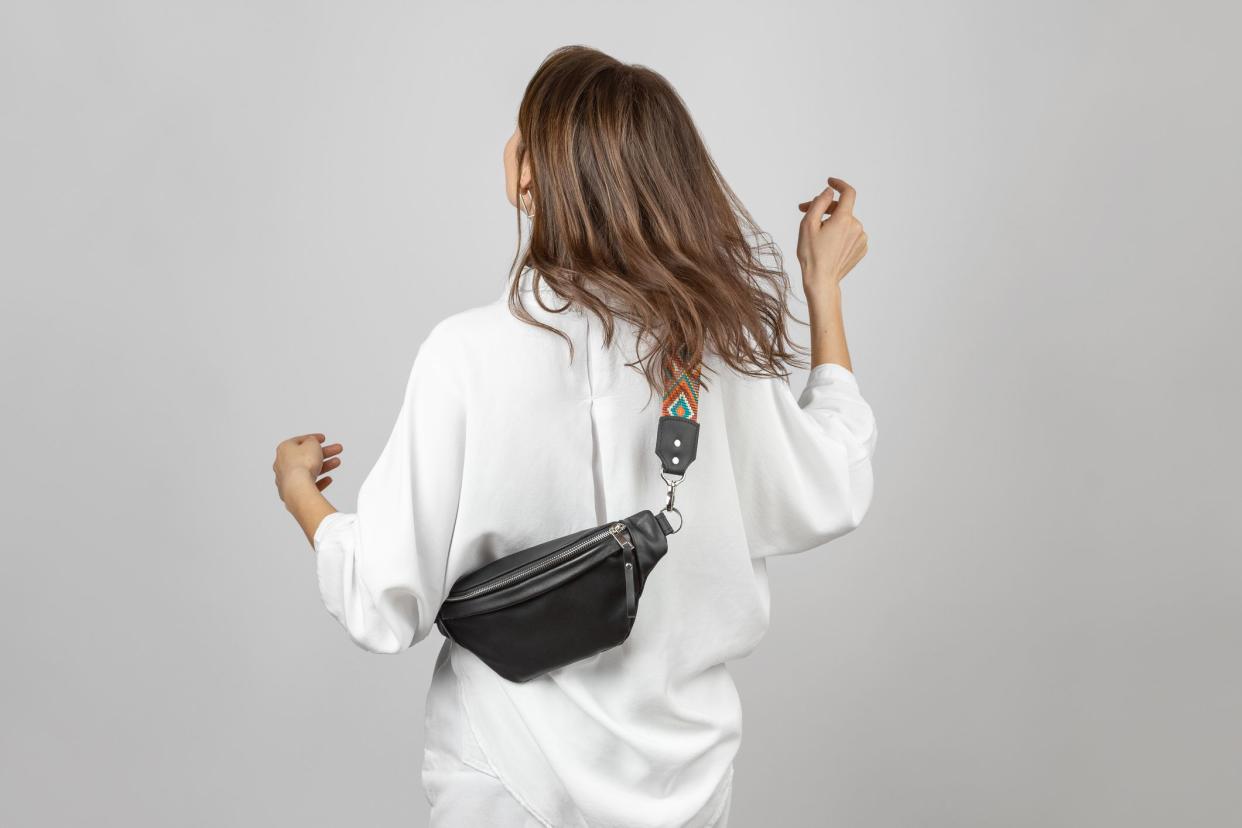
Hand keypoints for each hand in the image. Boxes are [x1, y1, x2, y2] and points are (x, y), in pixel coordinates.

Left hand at [273, 432, 341, 505]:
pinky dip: (318, 481)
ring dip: (324, 466)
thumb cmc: (302, 464)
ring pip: (308, 470)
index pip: (300, 441)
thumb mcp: (312, 444)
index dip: (313, 438)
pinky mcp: (292, 491)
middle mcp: (282, 463)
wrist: (298, 487)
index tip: (323, 439)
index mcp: (284, 448)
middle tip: (336, 450)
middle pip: (306, 456)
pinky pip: (307, 484)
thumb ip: (313, 441)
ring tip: (336, 462)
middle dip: (323, 453)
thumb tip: (311, 442)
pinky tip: (327, 480)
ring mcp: (287, 478)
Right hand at [796, 177, 867, 299]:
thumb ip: (819, 203)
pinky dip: (840, 234)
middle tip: (804, 212)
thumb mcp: (808, 225)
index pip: (848, 193)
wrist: (821, 281)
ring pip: (846, 222)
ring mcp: (861, 239)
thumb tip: (829, 192)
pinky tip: (828, 244)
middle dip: (825, 208)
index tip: (830, 182)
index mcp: (844, 219)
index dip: (839, 184)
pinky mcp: (861, 249)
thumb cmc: (811, 254)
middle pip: (842, 209)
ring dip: (833, 222)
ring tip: (817, 233)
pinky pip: (850, 234)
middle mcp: (857, 227)